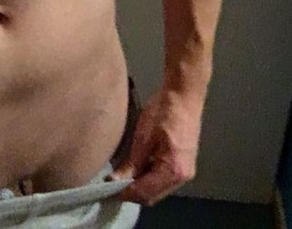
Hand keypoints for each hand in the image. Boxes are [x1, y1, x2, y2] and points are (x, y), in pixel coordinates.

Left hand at [109, 86, 204, 206]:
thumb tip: (115, 181)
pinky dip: (149, 178)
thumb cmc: (163, 112)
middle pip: (153, 196)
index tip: (106, 190)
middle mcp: (182, 177)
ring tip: (121, 176)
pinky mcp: (184, 164)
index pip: (145, 193)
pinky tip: (137, 167)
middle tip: (112, 183)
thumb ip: (131, 163)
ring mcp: (185, 172)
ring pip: (158, 190)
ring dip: (141, 186)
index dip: (125, 194)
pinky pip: (163, 180)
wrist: (183, 95)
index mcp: (173, 171)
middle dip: (132, 193)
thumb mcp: (143, 137)